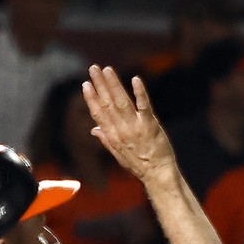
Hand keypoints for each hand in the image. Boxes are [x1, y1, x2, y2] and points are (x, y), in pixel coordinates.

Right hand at [83, 65, 178, 182]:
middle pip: (107, 103)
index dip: (91, 98)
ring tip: (107, 70)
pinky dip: (139, 92)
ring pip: (121, 101)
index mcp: (112, 136)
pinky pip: (144, 106)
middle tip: (94, 68)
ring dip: (113, 84)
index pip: (98, 113)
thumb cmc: (139, 165)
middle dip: (100, 84)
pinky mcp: (150, 125)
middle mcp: (121, 130)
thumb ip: (106, 140)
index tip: (86, 84)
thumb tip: (94, 129)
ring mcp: (135, 127)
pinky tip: (135, 79)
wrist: (158, 175)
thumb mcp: (118, 155)